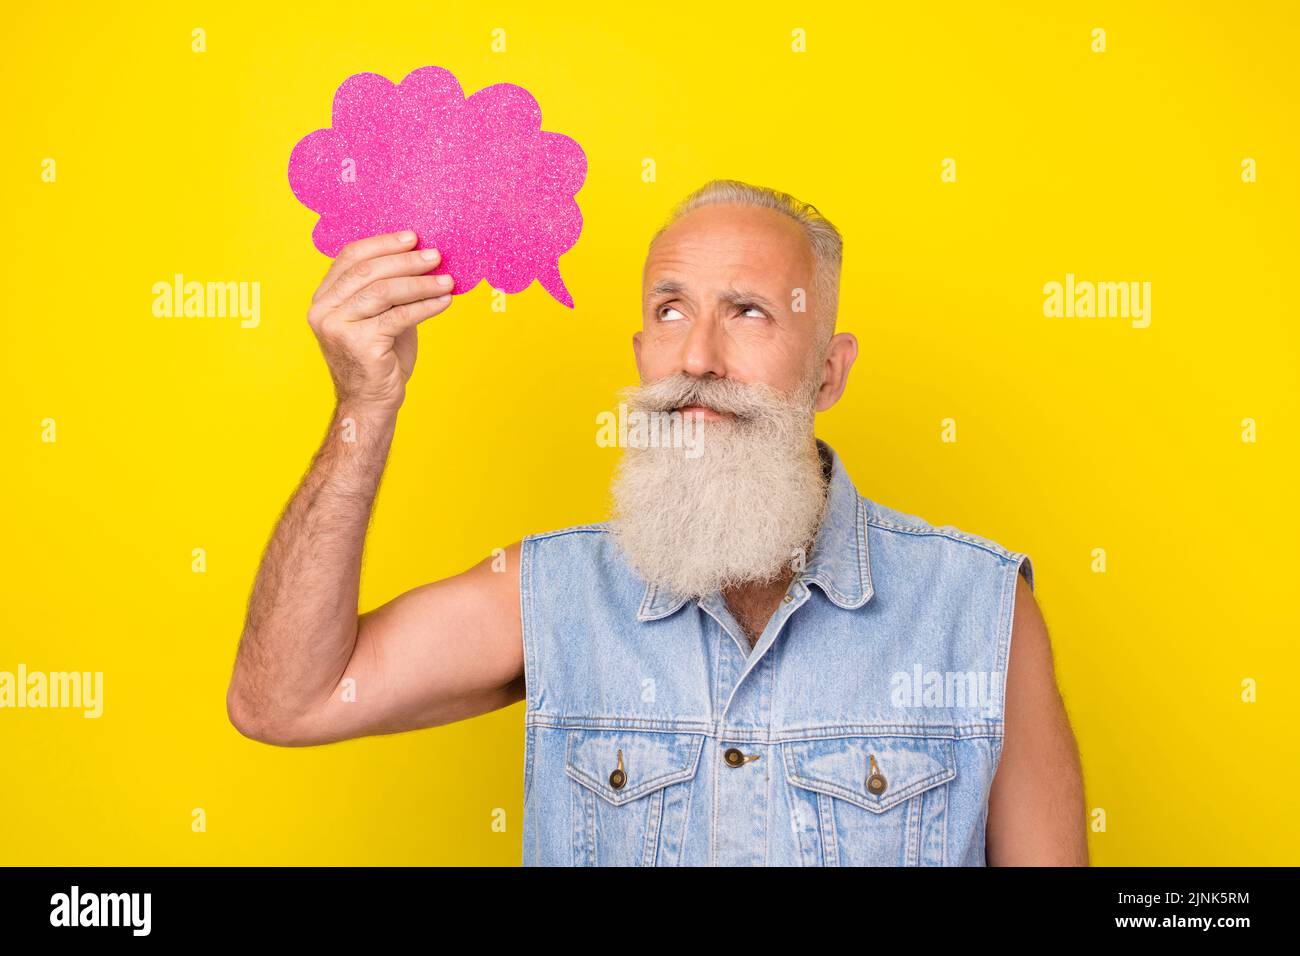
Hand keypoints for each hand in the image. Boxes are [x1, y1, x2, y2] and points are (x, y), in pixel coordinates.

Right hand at [306, 230, 453, 413]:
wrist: (372, 402)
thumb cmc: (380, 358)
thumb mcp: (382, 316)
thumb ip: (391, 290)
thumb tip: (424, 259)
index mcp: (324, 298)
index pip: (350, 257)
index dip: (383, 243)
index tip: (413, 237)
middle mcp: (323, 310)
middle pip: (367, 271)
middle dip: (405, 260)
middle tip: (435, 256)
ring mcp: (337, 327)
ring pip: (383, 291)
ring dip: (420, 283)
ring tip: (447, 280)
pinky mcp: (358, 343)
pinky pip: (398, 316)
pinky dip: (425, 306)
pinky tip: (445, 301)